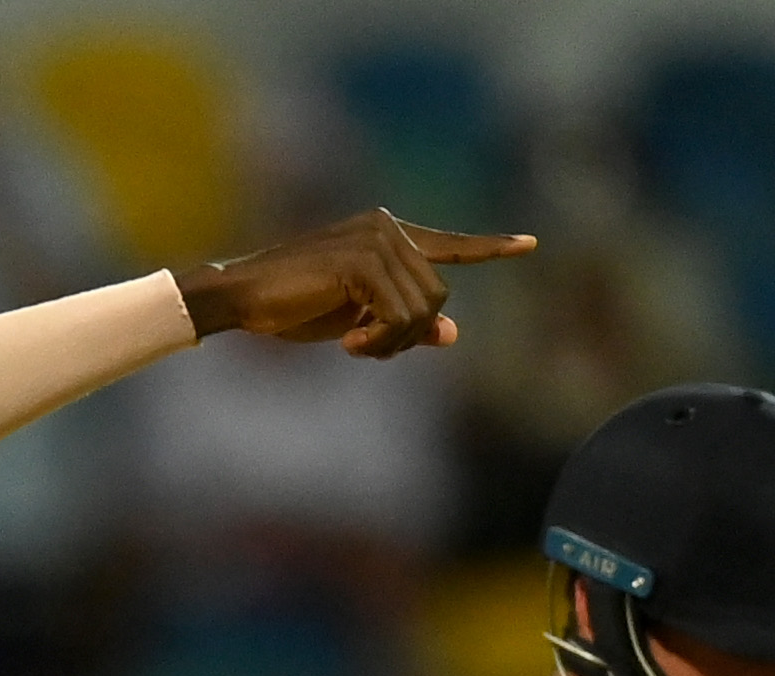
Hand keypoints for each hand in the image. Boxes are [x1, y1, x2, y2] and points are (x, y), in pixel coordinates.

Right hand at [178, 211, 533, 358]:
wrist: (245, 297)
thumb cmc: (293, 307)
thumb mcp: (357, 318)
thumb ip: (404, 323)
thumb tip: (450, 335)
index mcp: (388, 235)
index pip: (448, 245)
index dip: (490, 249)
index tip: (529, 245)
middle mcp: (388, 228)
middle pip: (437, 299)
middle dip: (406, 337)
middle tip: (364, 348)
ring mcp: (377, 240)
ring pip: (423, 311)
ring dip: (391, 344)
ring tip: (354, 344)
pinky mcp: (364, 261)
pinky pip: (400, 317)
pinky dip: (378, 343)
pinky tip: (348, 343)